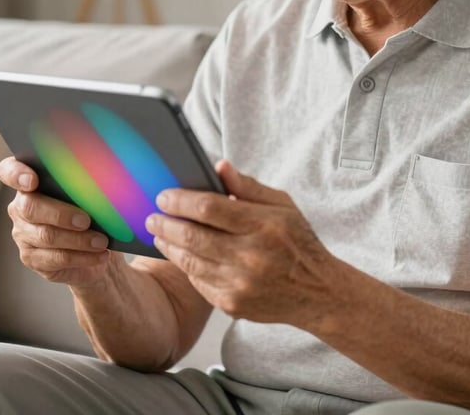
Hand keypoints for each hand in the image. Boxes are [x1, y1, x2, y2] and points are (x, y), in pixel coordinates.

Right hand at [0, 156, 114, 284]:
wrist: (96, 246)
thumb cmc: (92, 209)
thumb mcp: (90, 192)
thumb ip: (86, 183)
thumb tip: (103, 180)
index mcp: (30, 181)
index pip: (9, 171)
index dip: (16, 174)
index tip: (32, 181)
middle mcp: (20, 206)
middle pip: (30, 207)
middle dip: (61, 214)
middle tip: (86, 220)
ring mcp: (23, 233)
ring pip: (46, 236)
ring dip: (79, 239)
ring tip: (102, 241)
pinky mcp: (32, 258)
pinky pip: (55, 258)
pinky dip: (82, 256)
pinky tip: (99, 255)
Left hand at [147, 161, 338, 327]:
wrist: (317, 292)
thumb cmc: (298, 242)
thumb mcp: (282, 205)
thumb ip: (248, 186)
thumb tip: (219, 166)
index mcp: (263, 225)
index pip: (210, 208)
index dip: (181, 200)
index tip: (164, 195)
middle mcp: (251, 255)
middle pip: (194, 236)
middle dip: (167, 223)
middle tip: (152, 214)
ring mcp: (240, 284)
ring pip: (191, 261)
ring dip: (169, 245)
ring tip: (159, 232)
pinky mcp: (232, 304)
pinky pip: (199, 282)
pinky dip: (186, 266)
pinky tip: (179, 254)